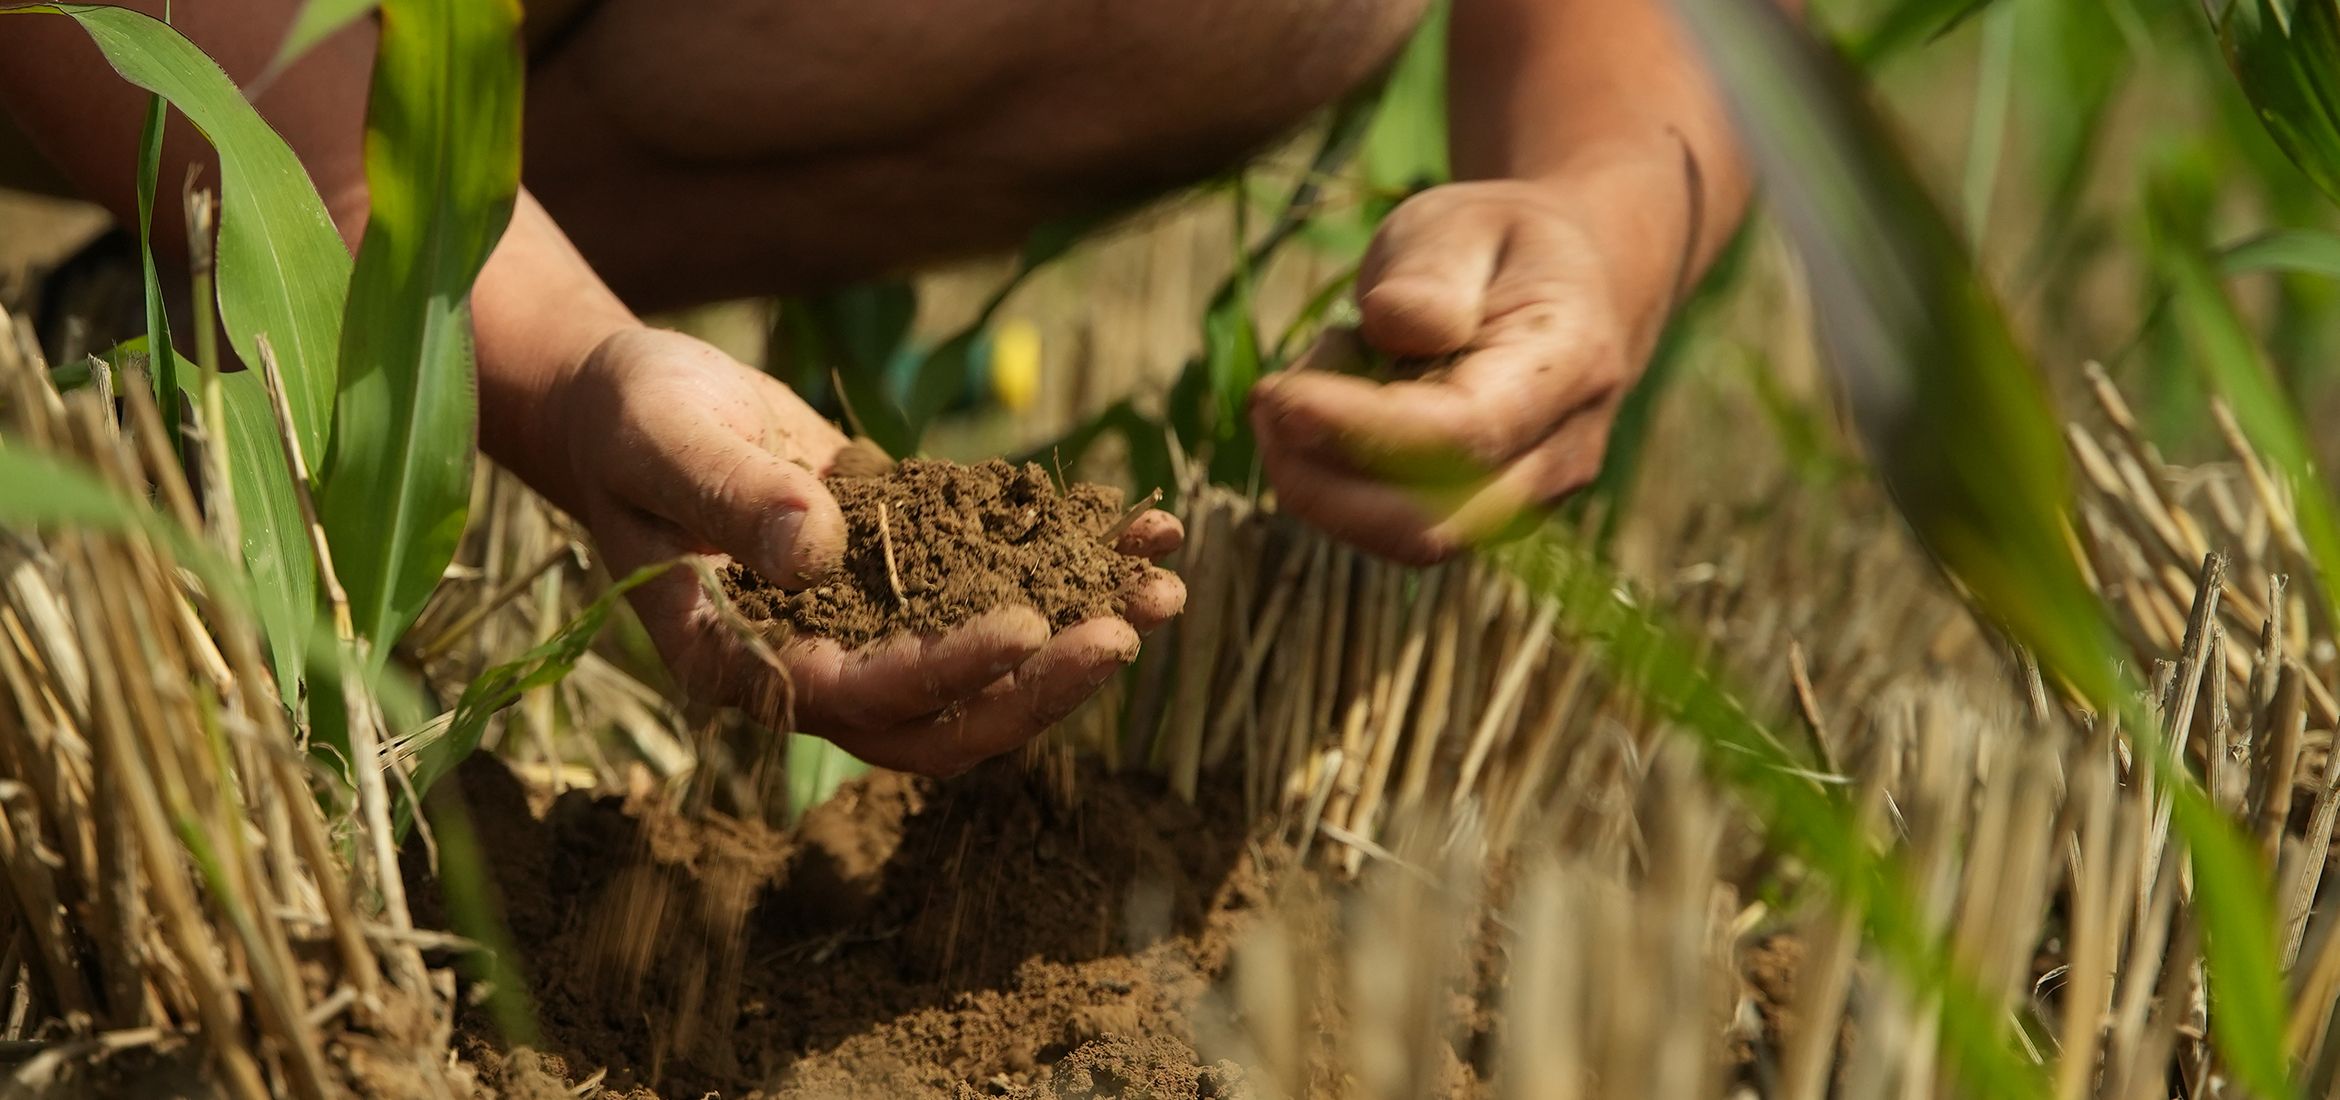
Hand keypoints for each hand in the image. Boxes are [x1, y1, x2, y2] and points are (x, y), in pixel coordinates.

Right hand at [547, 328, 1185, 774]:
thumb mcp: (662, 443)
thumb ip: (730, 496)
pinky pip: (1002, 576)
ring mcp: (874, 621)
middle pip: (946, 715)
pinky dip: (1074, 556)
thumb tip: (817, 548)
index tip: (1025, 628)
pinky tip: (1145, 520)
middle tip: (1129, 632)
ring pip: (991, 659)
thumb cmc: (627, 425)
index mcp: (747, 664)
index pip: (860, 699)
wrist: (632, 402)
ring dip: (1082, 629)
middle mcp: (821, 663)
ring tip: (1166, 585)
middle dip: (1042, 685)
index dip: (947, 674)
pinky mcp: (913, 567)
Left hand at [1250, 179, 1662, 564]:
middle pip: (1427, 521)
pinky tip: (1330, 415)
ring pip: (1404, 538)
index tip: (1277, 395)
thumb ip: (1431, 271)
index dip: (1358, 427)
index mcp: (1567, 364)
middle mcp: (1558, 454)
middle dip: (1321, 475)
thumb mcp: (1460, 222)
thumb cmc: (1497, 247)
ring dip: (1323, 478)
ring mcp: (1526, 503)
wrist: (1565, 289)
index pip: (1461, 432)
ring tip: (1306, 386)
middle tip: (1267, 397)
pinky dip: (1338, 483)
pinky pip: (1393, 529)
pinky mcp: (1482, 521)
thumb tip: (1393, 327)